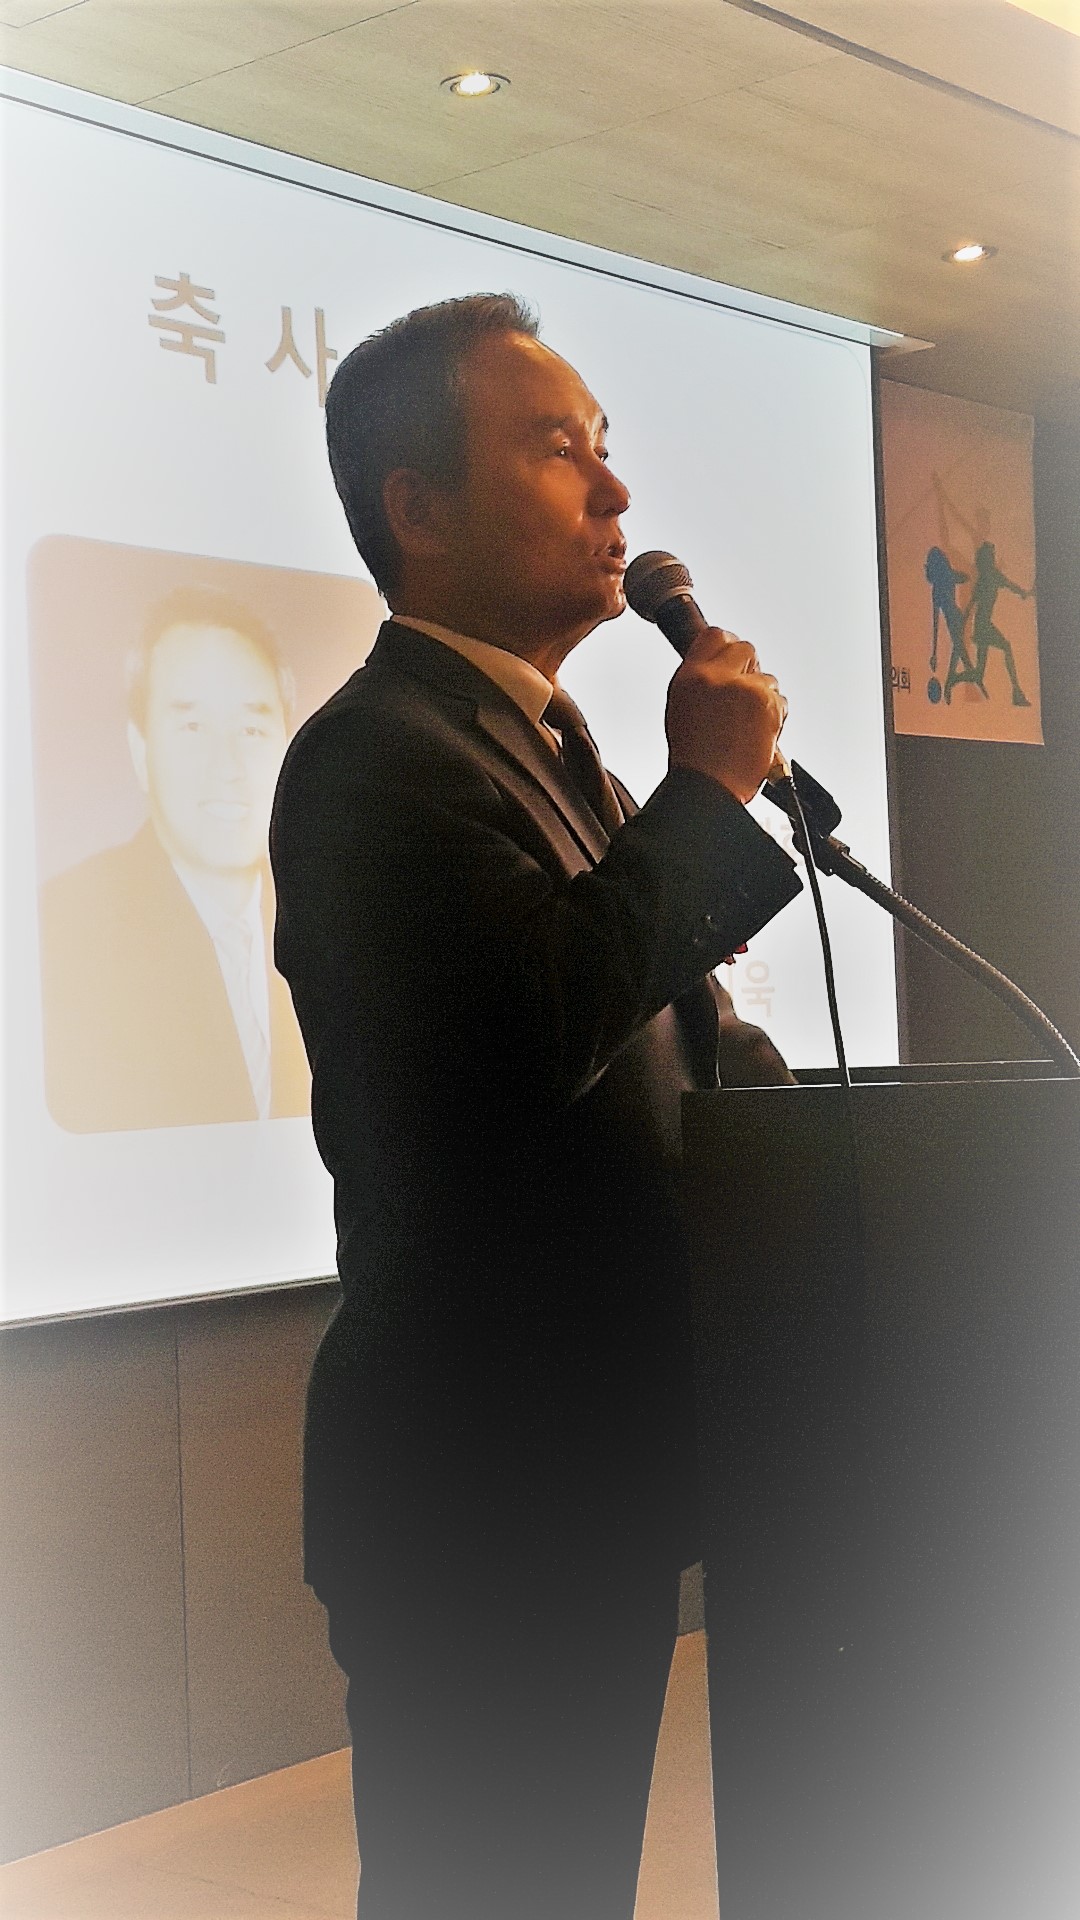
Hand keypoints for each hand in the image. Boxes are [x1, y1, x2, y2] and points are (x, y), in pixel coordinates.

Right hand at [665, 626, 787, 803]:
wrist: (710, 786)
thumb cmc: (695, 758)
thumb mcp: (682, 706)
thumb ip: (700, 679)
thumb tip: (718, 666)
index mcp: (692, 676)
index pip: (715, 636)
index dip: (727, 646)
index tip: (731, 656)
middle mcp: (719, 677)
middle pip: (746, 649)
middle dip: (748, 669)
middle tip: (742, 693)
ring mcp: (747, 690)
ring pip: (767, 677)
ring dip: (762, 696)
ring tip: (745, 723)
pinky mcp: (770, 706)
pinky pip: (781, 699)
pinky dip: (774, 715)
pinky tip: (757, 732)